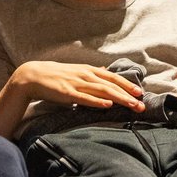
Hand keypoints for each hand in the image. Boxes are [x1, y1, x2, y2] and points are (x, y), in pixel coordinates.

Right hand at [14, 61, 144, 110]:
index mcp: (89, 70)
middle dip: (128, 94)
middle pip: (111, 85)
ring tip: (131, 105)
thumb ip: (92, 73)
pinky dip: (97, 102)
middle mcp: (86, 75)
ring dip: (119, 98)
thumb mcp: (77, 71)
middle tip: (142, 103)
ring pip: (102, 91)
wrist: (34, 75)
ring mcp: (77, 84)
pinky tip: (107, 106)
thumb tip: (106, 71)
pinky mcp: (67, 93)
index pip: (113, 78)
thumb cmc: (57, 75)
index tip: (140, 92)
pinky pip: (85, 98)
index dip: (127, 84)